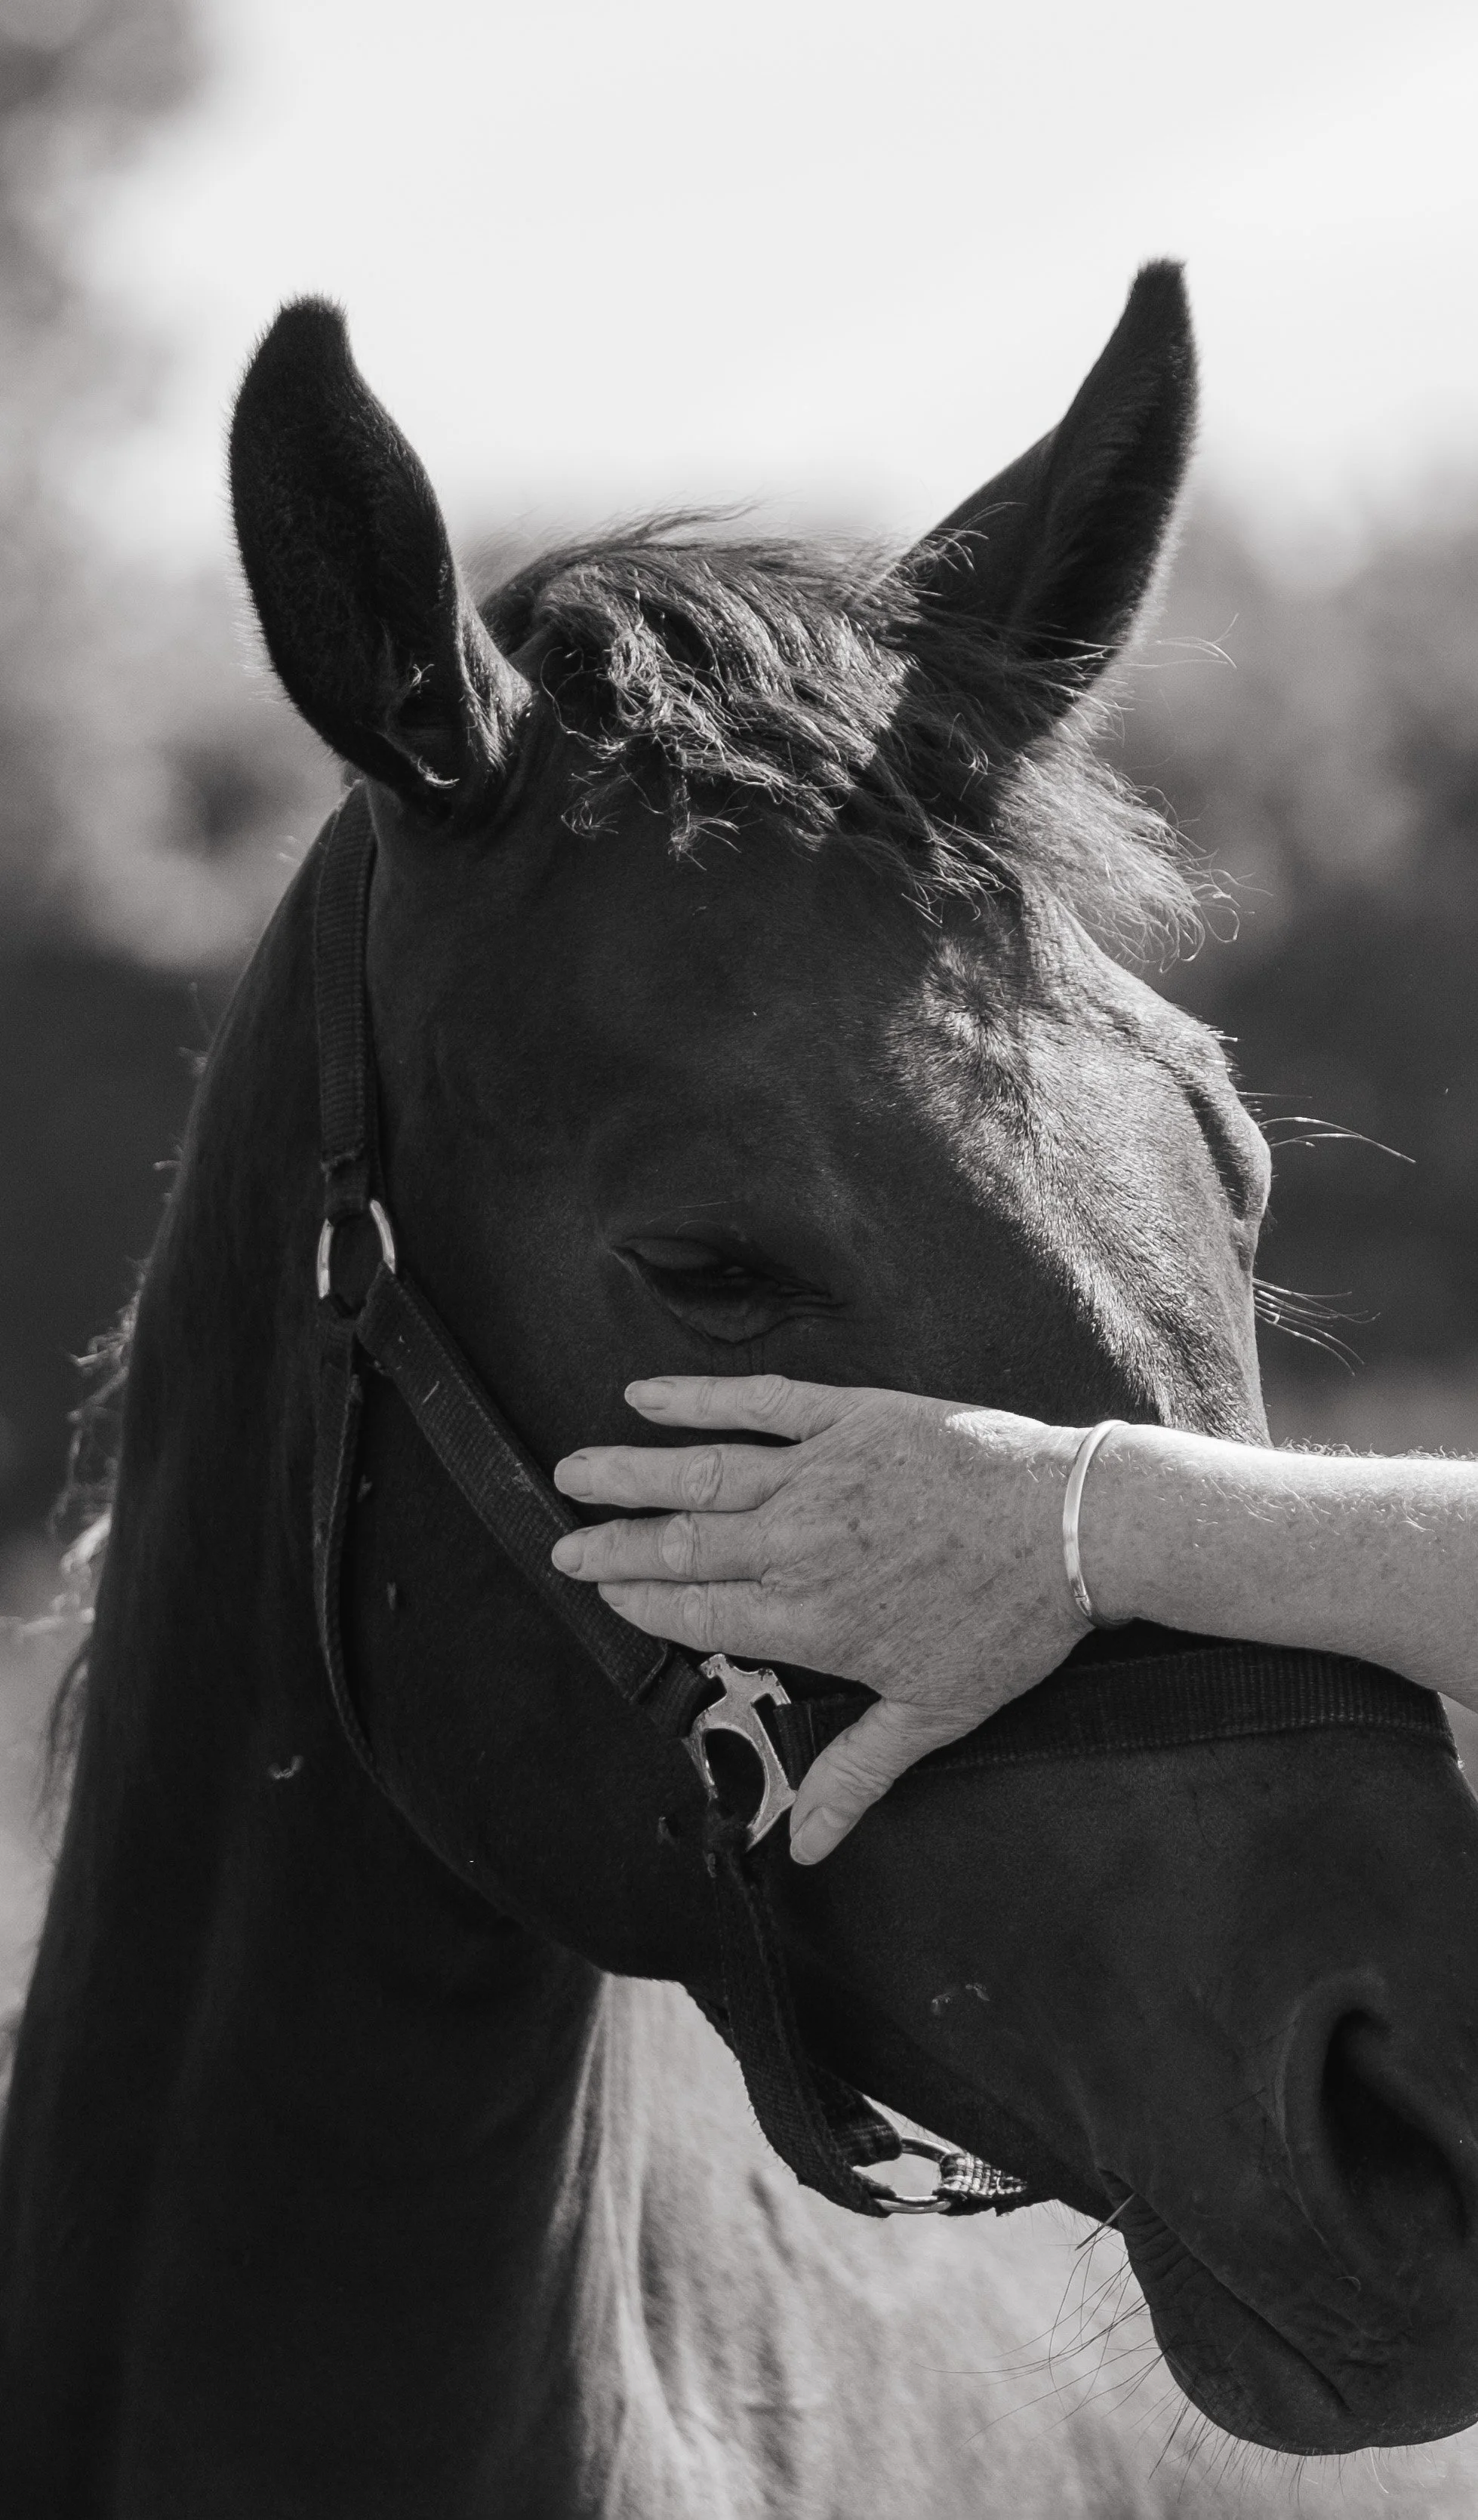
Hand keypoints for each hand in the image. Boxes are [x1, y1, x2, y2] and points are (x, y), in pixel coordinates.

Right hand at [550, 1375, 1091, 1862]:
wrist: (1076, 1529)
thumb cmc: (1010, 1624)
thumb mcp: (934, 1712)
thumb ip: (856, 1774)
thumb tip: (807, 1849)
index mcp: (810, 1619)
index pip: (698, 1610)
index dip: (640, 1599)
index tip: (596, 1588)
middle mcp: (797, 1546)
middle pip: (681, 1544)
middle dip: (612, 1543)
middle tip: (559, 1539)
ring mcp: (819, 1476)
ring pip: (699, 1474)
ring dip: (628, 1472)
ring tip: (573, 1468)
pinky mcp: (850, 1420)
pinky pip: (758, 1406)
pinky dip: (698, 1399)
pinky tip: (647, 1395)